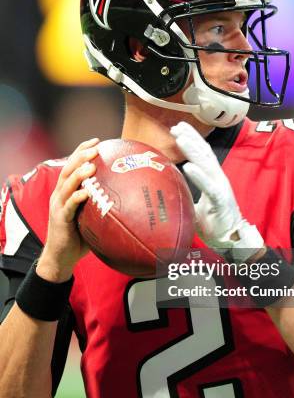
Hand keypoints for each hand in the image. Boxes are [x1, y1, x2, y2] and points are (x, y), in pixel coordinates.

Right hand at [36, 138, 98, 282]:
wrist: (61, 257)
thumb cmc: (79, 237)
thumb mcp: (92, 217)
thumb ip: (104, 205)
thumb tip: (131, 198)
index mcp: (67, 191)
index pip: (73, 165)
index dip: (82, 150)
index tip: (97, 140)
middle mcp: (60, 194)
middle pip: (68, 169)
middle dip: (81, 156)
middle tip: (95, 147)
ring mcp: (58, 206)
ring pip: (67, 185)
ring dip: (79, 173)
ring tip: (91, 165)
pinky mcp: (60, 219)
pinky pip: (69, 206)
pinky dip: (77, 197)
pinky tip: (86, 192)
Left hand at [170, 122, 263, 262]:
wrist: (230, 239)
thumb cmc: (213, 221)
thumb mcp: (195, 205)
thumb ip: (185, 195)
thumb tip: (166, 192)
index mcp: (212, 177)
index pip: (202, 154)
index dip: (192, 139)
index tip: (178, 128)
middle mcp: (217, 178)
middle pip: (204, 153)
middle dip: (190, 138)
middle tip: (176, 126)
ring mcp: (220, 188)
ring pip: (206, 165)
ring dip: (193, 150)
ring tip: (180, 138)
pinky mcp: (221, 201)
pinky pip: (209, 186)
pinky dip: (198, 176)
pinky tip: (188, 166)